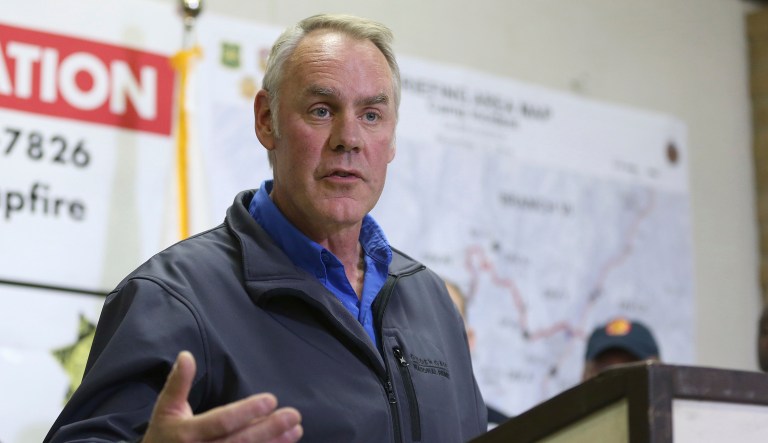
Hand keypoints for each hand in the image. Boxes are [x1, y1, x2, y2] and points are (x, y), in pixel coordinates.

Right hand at [142, 351, 302, 442]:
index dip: (246, 412)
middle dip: (269, 429)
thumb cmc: (162, 436)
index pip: (222, 422)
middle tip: (293, 415)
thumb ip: (178, 383)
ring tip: (296, 430)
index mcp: (186, 434)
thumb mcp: (165, 409)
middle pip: (239, 442)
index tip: (271, 400)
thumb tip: (187, 355)